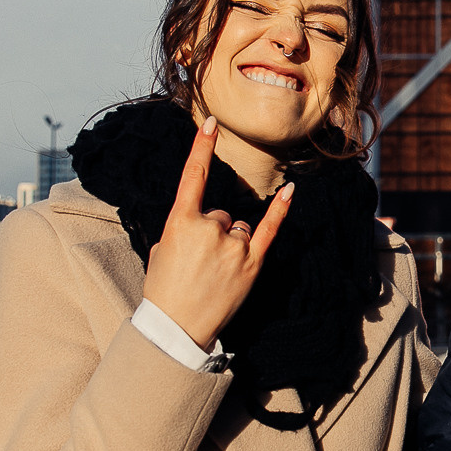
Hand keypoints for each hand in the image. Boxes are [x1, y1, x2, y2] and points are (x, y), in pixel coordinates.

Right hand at [142, 116, 292, 349]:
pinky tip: (290, 191)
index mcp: (180, 222)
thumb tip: (199, 225)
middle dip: (211, 233)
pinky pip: (269, 229)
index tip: (211, 123)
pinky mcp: (253, 263)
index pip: (193, 176)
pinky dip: (280, 210)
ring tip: (215, 272)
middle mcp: (210, 228)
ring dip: (230, 243)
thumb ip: (182, 228)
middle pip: (219, 214)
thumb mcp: (161, 251)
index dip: (202, 148)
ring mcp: (234, 245)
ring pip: (238, 228)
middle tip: (198, 264)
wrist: (177, 328)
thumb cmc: (164, 290)